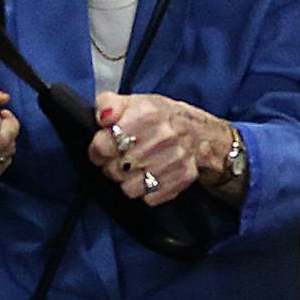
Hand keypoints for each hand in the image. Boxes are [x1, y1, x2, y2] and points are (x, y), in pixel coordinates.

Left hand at [87, 91, 231, 205]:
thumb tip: (101, 117)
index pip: (105, 143)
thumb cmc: (161, 118)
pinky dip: (145, 191)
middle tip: (118, 158)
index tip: (102, 146)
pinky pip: (148, 198)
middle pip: (114, 169)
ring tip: (132, 169)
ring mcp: (174, 159)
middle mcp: (162, 136)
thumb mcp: (134, 101)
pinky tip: (149, 176)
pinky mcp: (182, 178)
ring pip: (129, 188)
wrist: (201, 134)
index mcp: (147, 113)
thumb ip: (108, 104)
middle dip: (110, 166)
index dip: (97, 148)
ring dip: (126, 181)